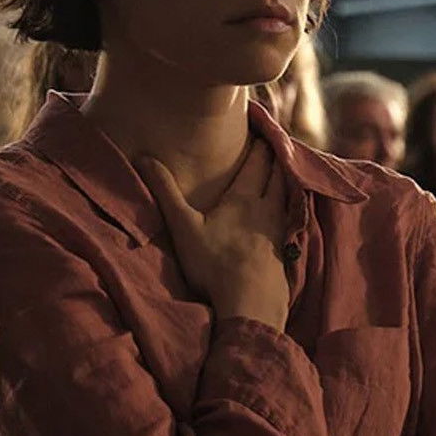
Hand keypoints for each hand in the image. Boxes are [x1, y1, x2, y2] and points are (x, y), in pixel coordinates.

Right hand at [140, 145, 289, 329]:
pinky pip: (291, 221)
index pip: (257, 163)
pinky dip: (290, 209)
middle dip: (276, 158)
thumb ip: (166, 192)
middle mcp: (267, 210)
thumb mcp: (184, 227)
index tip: (261, 130)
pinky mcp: (285, 253)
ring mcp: (280, 232)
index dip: (260, 145)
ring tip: (283, 172)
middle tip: (274, 144)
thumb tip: (144, 157)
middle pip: (277, 175)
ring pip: (287, 197)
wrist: (250, 306)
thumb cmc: (215, 265)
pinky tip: (286, 216)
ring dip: (286, 181)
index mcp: (244, 199)